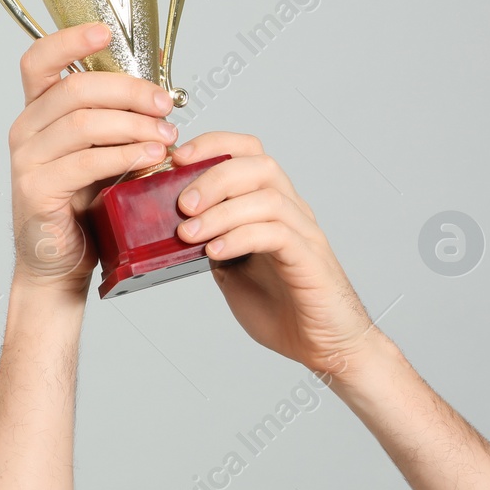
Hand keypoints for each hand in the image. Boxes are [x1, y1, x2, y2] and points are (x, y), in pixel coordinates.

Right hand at [8, 23, 177, 296]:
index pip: (39, 60)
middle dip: (128, 91)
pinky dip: (125, 156)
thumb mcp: (100, 153)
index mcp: (37, 113)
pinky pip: (86, 162)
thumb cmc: (83, 206)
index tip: (105, 33)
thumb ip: (116, 122)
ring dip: (133, 125)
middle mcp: (25, 130)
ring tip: (166, 137)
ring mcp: (26, 160)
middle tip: (164, 105)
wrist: (59, 263)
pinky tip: (151, 159)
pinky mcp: (37, 190)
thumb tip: (160, 95)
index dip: (70, 40)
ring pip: (83, 123)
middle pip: (74, 88)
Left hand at [172, 133, 376, 378]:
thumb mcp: (228, 267)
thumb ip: (208, 240)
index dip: (213, 144)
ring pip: (268, 197)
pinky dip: (239, 237)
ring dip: (221, 211)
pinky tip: (214, 252)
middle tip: (181, 204)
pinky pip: (277, 234)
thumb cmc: (279, 305)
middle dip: (213, 176)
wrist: (322, 345)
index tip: (178, 158)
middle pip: (259, 164)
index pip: (248, 151)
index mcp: (270, 204)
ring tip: (188, 233)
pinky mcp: (310, 260)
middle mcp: (291, 210)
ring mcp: (304, 233)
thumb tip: (168, 222)